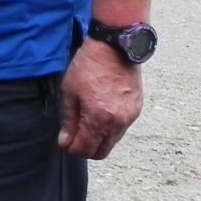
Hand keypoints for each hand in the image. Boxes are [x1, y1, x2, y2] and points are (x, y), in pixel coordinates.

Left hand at [57, 39, 144, 158]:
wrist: (114, 48)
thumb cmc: (89, 66)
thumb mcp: (70, 91)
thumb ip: (68, 120)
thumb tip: (65, 141)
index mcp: (98, 118)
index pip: (85, 149)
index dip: (71, 149)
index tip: (64, 142)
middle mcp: (117, 123)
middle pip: (101, 152)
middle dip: (85, 149)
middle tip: (74, 138)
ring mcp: (129, 118)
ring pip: (112, 142)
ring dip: (98, 139)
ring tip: (86, 124)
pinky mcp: (136, 110)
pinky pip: (121, 129)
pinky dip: (109, 128)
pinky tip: (99, 115)